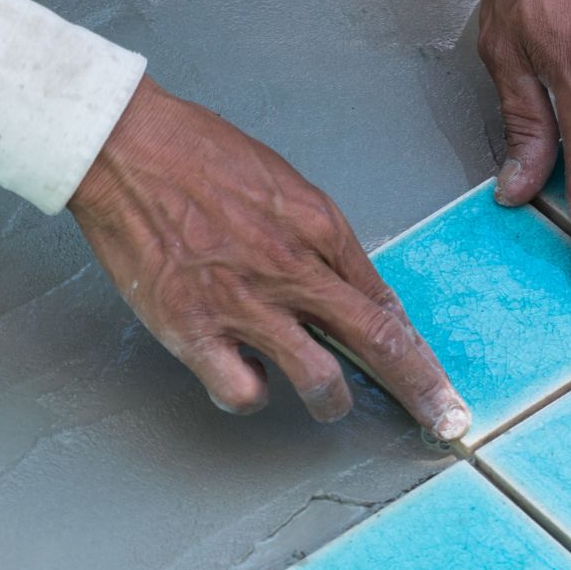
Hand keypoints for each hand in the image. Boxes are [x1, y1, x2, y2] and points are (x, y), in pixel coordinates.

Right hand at [69, 76, 471, 440]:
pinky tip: (244, 378)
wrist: (125, 147)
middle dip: (421, 390)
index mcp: (319, 229)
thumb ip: (321, 241)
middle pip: (377, 342)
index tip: (439, 384)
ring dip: (329, 401)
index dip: (420, 352)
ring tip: (322, 400)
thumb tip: (351, 291)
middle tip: (445, 422)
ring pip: (319, 380)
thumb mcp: (283, 185)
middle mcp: (292, 269)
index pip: (385, 303)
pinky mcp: (193, 328)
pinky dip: (249, 396)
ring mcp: (244, 304)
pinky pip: (241, 392)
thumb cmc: (199, 155)